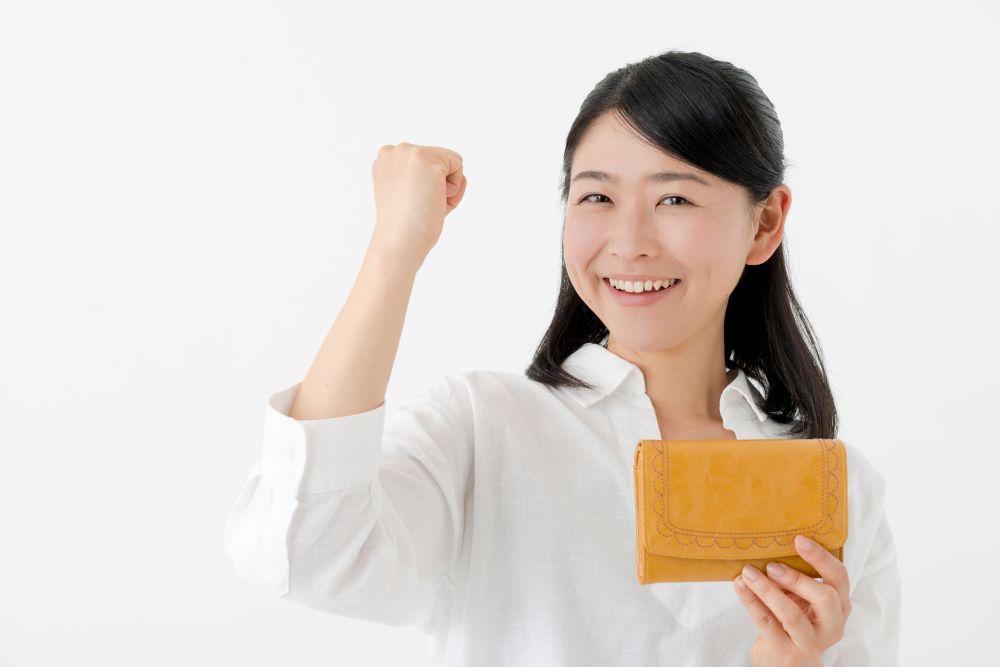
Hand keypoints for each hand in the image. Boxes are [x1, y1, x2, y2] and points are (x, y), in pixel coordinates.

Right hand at [370, 142, 467, 265]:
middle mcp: (393, 151)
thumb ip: (433, 179)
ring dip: (447, 185)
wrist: (399, 241)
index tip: (412, 204)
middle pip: (438, 158)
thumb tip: (461, 171)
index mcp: (385, 160)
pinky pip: (458, 166)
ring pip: (450, 160)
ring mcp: (408, 152)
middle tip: (421, 205)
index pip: (423, 163)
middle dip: (439, 184)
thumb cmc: (409, 226)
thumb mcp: (415, 196)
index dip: (427, 186)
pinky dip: (454, 188)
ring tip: (428, 201)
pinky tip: (435, 199)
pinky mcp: (426, 159)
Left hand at [732, 534, 850, 666]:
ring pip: (792, 615)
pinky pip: (767, 623)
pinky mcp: (787, 652)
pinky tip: (740, 585)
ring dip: (768, 590)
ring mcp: (810, 642)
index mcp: (840, 605)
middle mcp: (832, 625)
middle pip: (825, 598)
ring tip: (749, 572)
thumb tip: (771, 546)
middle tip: (772, 565)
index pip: (839, 577)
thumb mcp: (802, 598)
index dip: (821, 557)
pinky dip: (751, 601)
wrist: (787, 659)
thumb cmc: (795, 619)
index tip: (798, 540)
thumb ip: (796, 577)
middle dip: (796, 578)